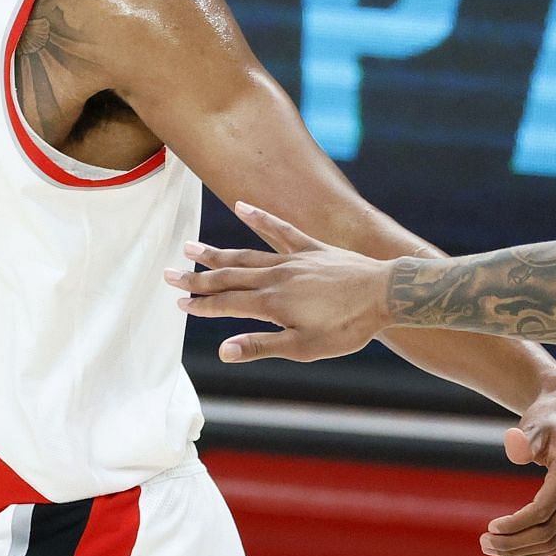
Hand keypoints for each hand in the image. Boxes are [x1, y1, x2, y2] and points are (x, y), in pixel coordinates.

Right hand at [165, 201, 393, 362]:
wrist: (386, 295)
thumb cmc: (348, 328)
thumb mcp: (305, 347)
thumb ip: (261, 346)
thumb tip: (222, 351)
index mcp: (272, 304)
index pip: (227, 304)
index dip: (201, 304)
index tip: (179, 302)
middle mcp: (276, 277)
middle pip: (229, 276)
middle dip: (197, 278)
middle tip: (168, 274)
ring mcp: (293, 259)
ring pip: (247, 253)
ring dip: (217, 252)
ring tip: (191, 246)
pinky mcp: (312, 247)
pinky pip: (281, 229)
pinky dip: (260, 217)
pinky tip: (242, 205)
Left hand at [479, 384, 555, 555]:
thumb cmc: (547, 418)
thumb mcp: (535, 422)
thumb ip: (525, 436)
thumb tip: (514, 445)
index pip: (543, 510)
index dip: (516, 524)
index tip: (490, 527)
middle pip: (548, 531)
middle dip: (514, 542)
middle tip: (482, 543)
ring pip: (554, 541)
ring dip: (522, 550)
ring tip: (489, 548)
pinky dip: (534, 550)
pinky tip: (509, 555)